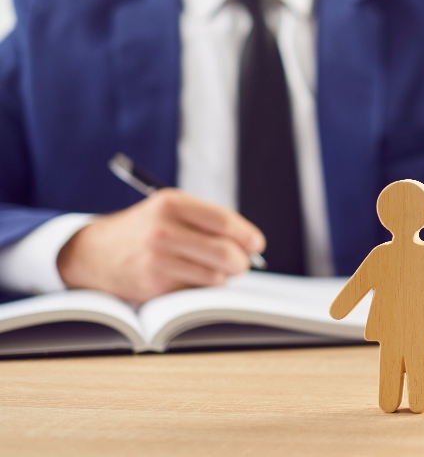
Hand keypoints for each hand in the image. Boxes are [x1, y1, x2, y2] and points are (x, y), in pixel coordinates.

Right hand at [57, 189, 264, 301]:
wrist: (95, 252)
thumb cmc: (148, 228)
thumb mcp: (171, 210)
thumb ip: (209, 222)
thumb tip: (252, 247)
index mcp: (171, 203)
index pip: (224, 222)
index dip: (247, 236)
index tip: (257, 245)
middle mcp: (162, 229)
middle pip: (225, 252)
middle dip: (241, 262)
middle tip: (242, 264)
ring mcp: (156, 259)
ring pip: (214, 275)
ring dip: (220, 276)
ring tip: (207, 268)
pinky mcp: (151, 284)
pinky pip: (194, 290)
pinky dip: (198, 286)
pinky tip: (183, 277)